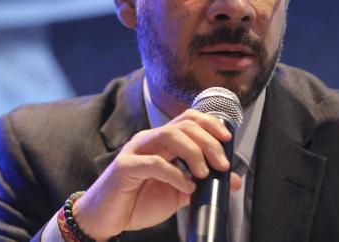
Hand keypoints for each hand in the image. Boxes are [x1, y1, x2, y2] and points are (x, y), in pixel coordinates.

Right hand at [72, 109, 241, 240]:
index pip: (188, 118)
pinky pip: (154, 163)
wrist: (105, 219)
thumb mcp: (178, 192)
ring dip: (194, 152)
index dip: (210, 123)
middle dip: (208, 141)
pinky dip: (175, 174)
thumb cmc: (138, 201)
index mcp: (162, 141)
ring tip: (204, 173)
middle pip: (184, 125)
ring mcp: (135, 150)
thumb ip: (203, 183)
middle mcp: (149, 139)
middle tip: (221, 164)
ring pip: (170, 135)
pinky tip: (186, 186)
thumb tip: (233, 180)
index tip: (227, 138)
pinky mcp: (125, 167)